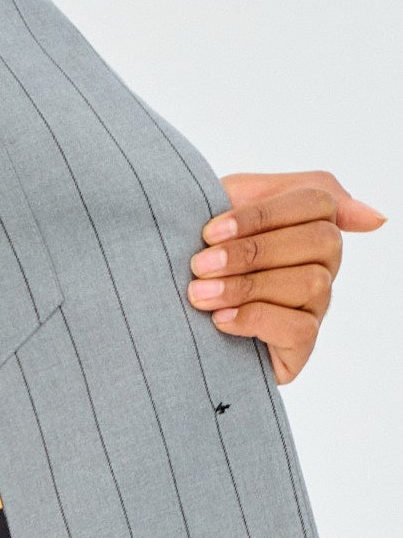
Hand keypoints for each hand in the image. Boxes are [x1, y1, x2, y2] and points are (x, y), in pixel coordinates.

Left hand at [187, 172, 384, 383]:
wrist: (158, 295)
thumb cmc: (199, 245)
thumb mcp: (234, 199)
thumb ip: (294, 191)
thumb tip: (378, 219)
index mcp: (311, 221)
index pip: (318, 201)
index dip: (262, 215)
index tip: (209, 231)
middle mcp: (323, 263)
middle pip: (320, 242)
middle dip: (252, 252)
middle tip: (200, 265)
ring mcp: (315, 305)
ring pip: (310, 284)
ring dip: (246, 287)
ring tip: (199, 293)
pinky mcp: (301, 346)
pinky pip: (300, 329)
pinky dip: (255, 320)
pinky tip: (220, 320)